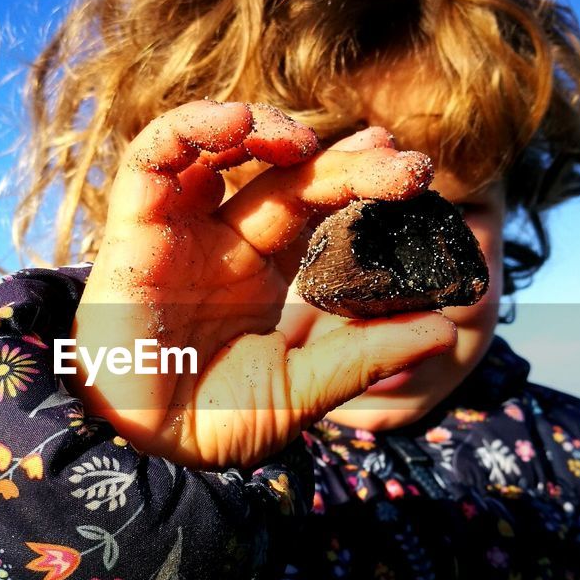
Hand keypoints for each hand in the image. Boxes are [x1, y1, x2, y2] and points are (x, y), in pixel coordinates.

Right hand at [70, 100, 456, 467]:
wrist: (136, 454)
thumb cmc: (209, 426)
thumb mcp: (300, 391)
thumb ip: (363, 358)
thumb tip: (445, 332)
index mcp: (260, 274)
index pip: (315, 208)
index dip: (359, 180)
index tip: (413, 174)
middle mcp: (221, 243)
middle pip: (285, 176)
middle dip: (342, 161)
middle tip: (398, 158)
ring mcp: (179, 231)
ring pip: (215, 147)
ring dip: (263, 125)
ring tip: (308, 139)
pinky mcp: (134, 228)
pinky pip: (153, 159)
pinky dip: (191, 130)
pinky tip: (237, 126)